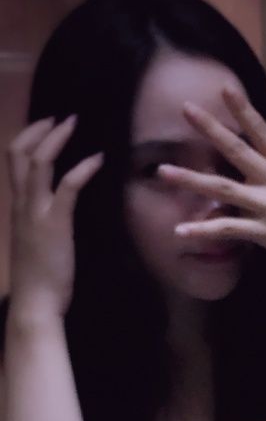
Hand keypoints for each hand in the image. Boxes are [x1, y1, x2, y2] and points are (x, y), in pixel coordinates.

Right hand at [7, 116, 102, 317]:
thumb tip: (59, 213)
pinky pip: (67, 186)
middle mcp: (21, 204)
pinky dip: (82, 168)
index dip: (28, 140)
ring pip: (38, 162)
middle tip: (59, 117)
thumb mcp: (38, 243)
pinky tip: (98, 159)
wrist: (35, 302)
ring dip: (56, 138)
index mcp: (17, 208)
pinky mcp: (54, 223)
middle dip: (38, 130)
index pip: (13, 162)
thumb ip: (43, 224)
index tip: (44, 127)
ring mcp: (35, 212)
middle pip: (18, 153)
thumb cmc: (40, 280)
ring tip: (73, 124)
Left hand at [157, 88, 265, 278]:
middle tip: (186, 109)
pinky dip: (204, 230)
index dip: (242, 109)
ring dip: (191, 180)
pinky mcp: (264, 233)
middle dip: (210, 128)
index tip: (223, 88)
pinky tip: (181, 231)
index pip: (262, 130)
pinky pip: (228, 229)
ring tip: (163, 171)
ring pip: (222, 189)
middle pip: (236, 150)